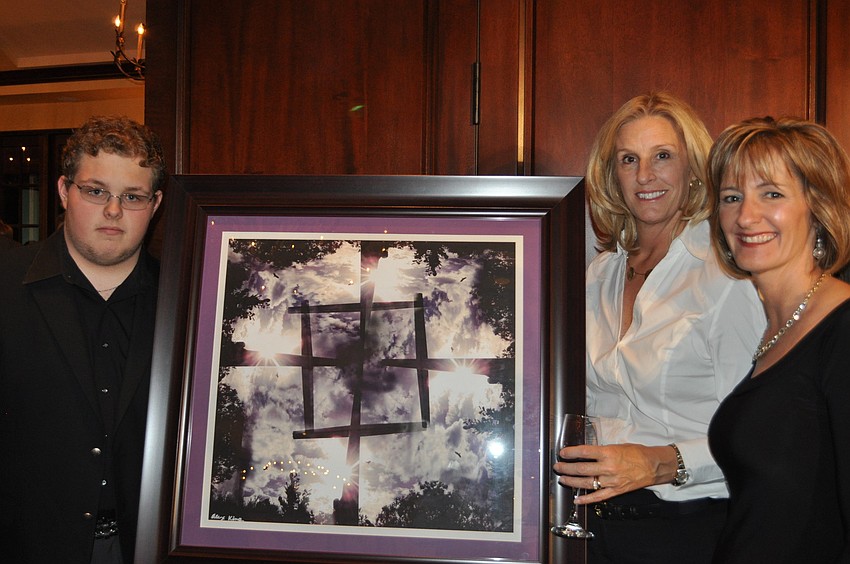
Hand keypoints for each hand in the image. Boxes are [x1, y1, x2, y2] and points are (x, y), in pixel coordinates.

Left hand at [552, 443, 677, 503]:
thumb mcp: (617, 446)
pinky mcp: (615, 491)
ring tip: (562, 479)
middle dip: (567, 468)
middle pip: (582, 468)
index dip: (571, 453)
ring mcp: (611, 481)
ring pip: (586, 483)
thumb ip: (601, 451)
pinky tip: (576, 500)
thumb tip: (586, 453)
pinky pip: (598, 497)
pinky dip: (586, 500)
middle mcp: (608, 467)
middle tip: (558, 466)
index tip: (562, 453)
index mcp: (608, 453)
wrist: (653, 466)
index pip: (584, 452)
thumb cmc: (636, 453)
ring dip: (572, 481)